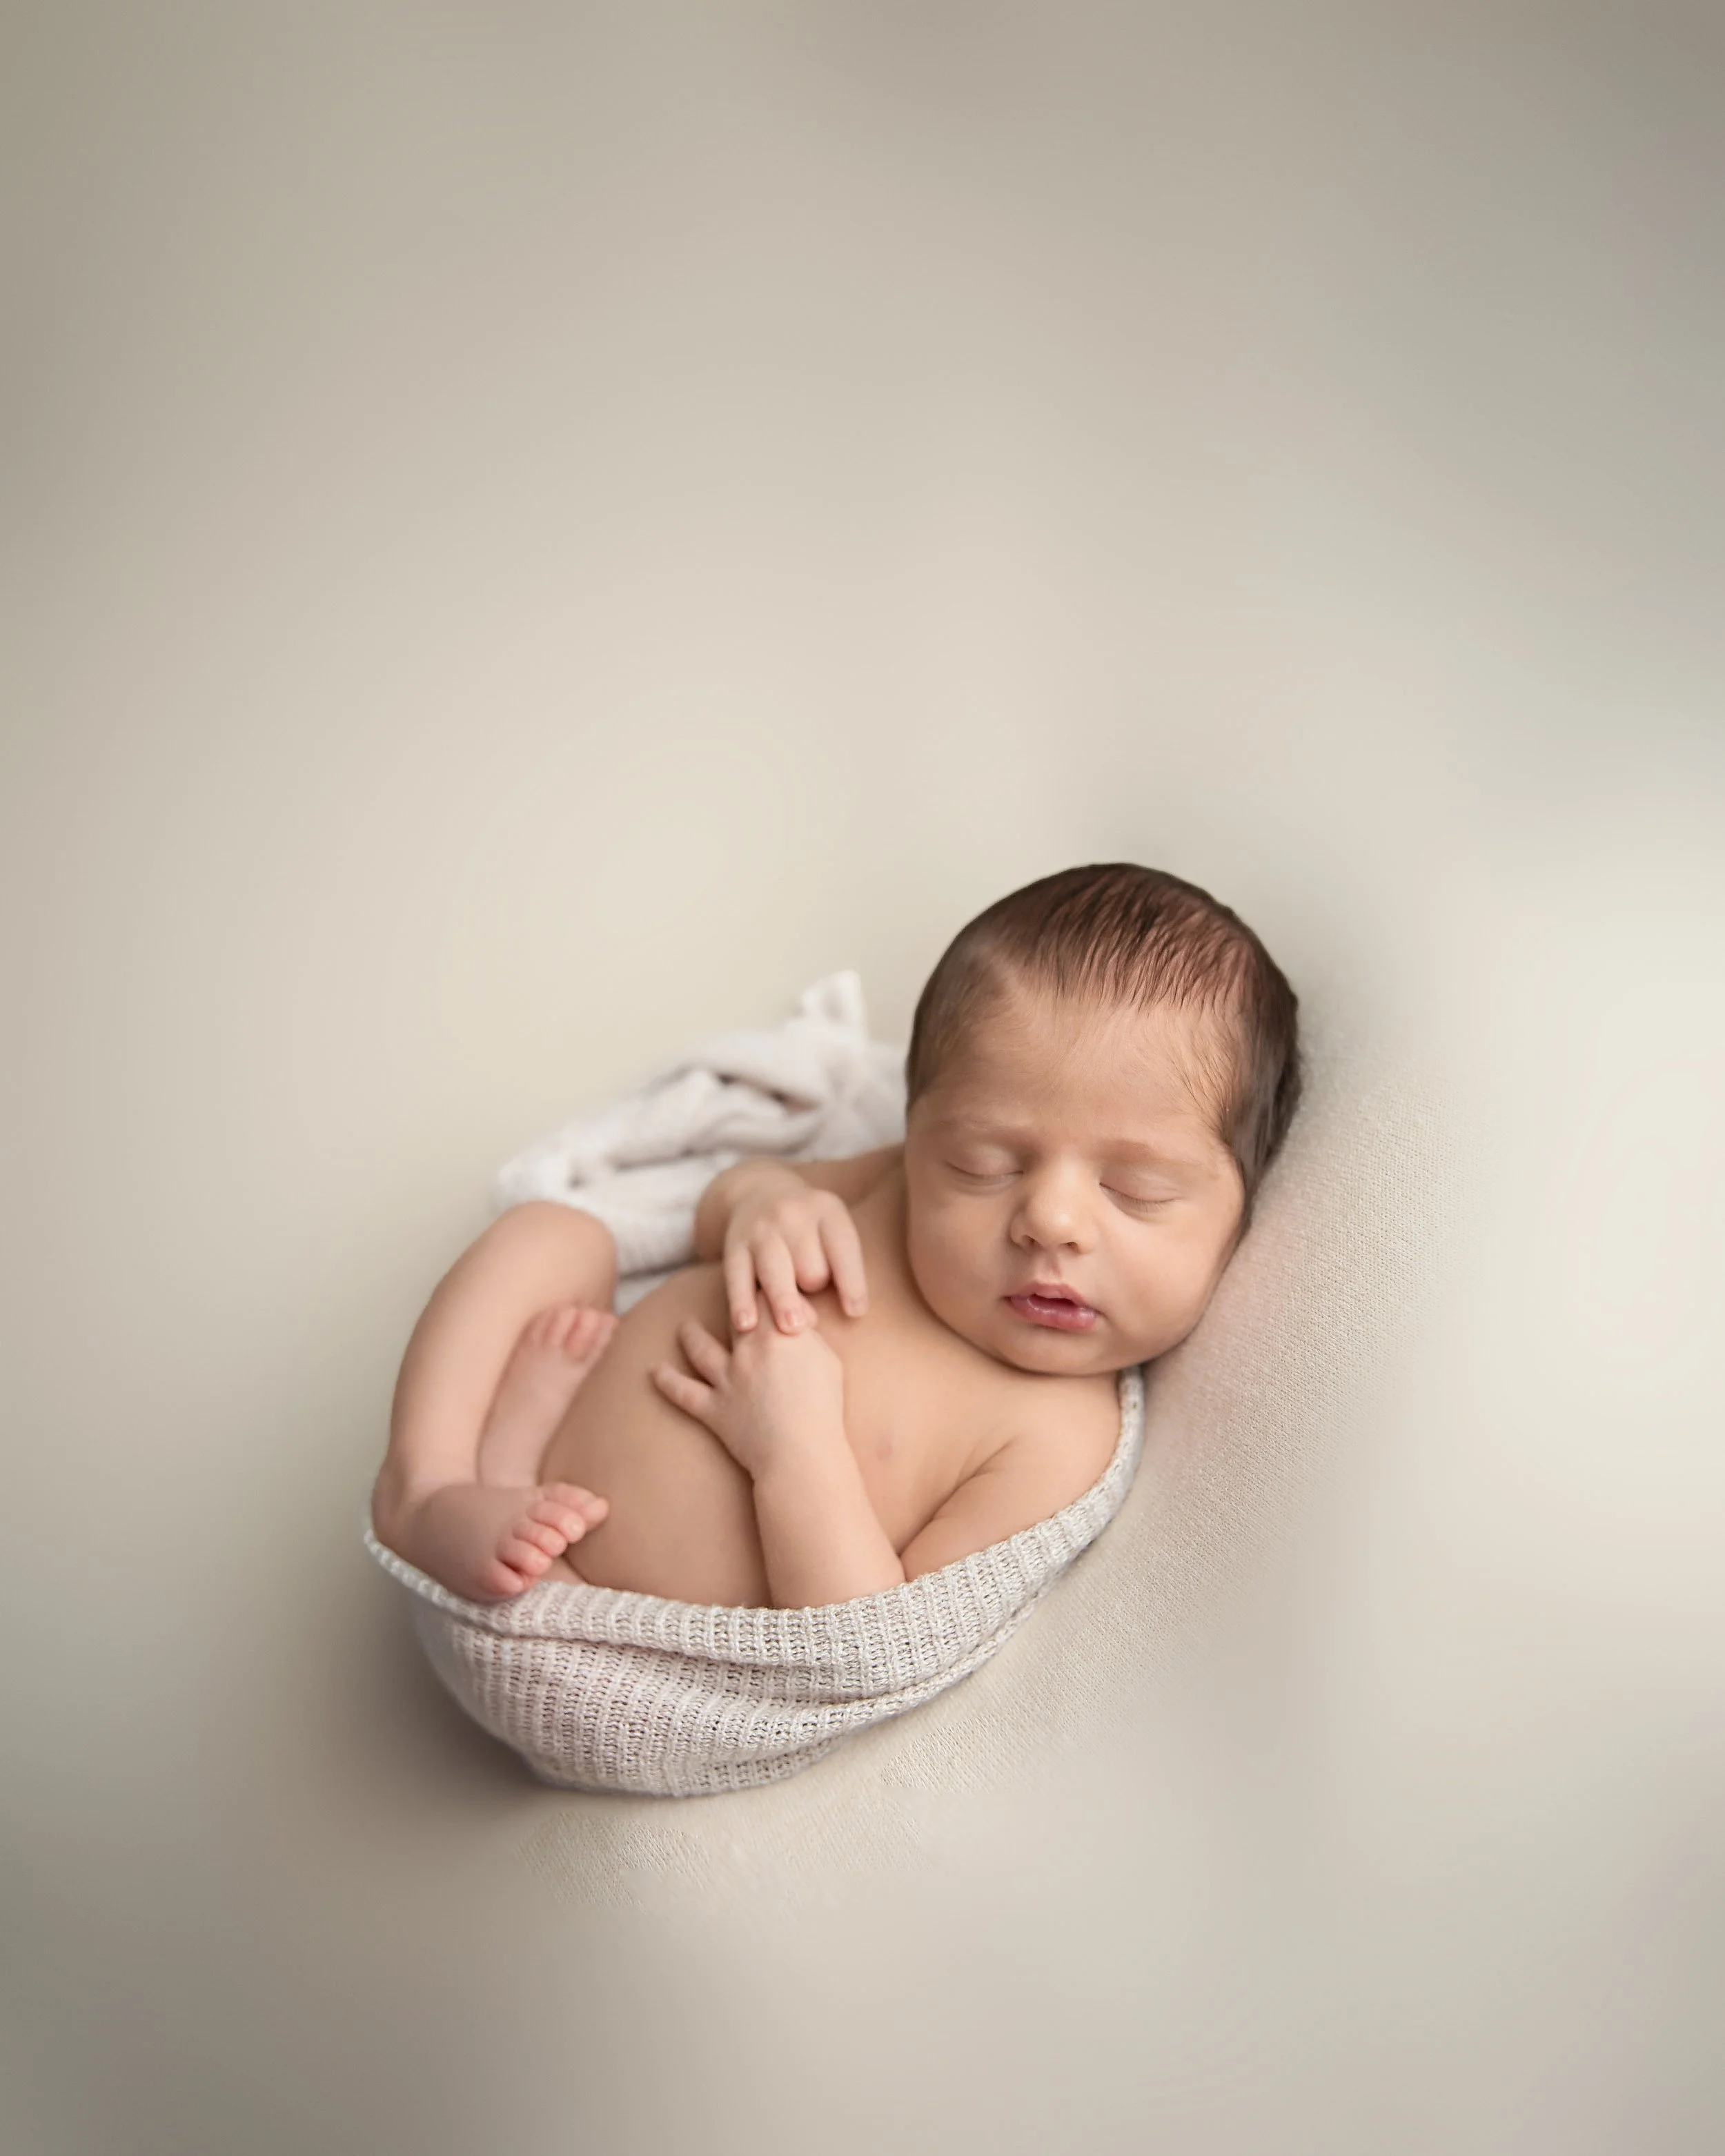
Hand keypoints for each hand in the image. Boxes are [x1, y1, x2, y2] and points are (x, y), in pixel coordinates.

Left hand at [651, 1314, 845, 1478]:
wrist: (801, 1452)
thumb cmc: (824, 1408)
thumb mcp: (828, 1361)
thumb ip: (809, 1338)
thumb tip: (797, 1327)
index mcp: (777, 1333)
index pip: (766, 1296)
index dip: (771, 1294)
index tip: (776, 1298)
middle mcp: (747, 1350)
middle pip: (733, 1314)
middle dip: (732, 1304)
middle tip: (728, 1297)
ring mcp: (727, 1379)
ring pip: (700, 1348)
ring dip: (690, 1334)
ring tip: (684, 1327)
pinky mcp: (713, 1409)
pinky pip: (683, 1393)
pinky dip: (667, 1382)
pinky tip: (654, 1373)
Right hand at [721, 1166, 868, 1337]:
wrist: (760, 1192)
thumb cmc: (810, 1230)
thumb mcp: (833, 1229)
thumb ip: (842, 1265)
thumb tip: (851, 1313)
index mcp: (827, 1210)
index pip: (843, 1250)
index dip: (852, 1283)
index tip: (856, 1312)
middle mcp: (792, 1215)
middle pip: (810, 1266)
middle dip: (814, 1285)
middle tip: (812, 1291)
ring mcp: (761, 1230)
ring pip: (776, 1272)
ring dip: (785, 1301)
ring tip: (793, 1327)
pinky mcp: (734, 1246)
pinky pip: (738, 1278)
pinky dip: (742, 1302)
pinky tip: (747, 1325)